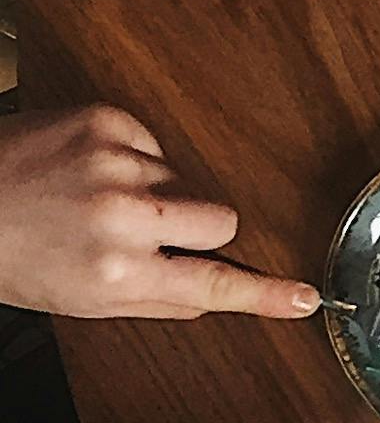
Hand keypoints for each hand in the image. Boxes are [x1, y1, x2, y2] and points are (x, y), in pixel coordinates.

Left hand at [0, 105, 319, 319]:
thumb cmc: (5, 253)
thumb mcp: (76, 300)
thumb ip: (152, 298)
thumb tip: (211, 292)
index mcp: (116, 275)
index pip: (213, 286)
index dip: (265, 293)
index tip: (305, 297)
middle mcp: (124, 220)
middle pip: (222, 220)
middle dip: (200, 227)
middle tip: (155, 231)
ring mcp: (118, 165)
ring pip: (187, 181)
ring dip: (158, 191)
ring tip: (97, 196)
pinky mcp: (109, 122)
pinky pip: (156, 145)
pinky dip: (132, 157)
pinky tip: (89, 168)